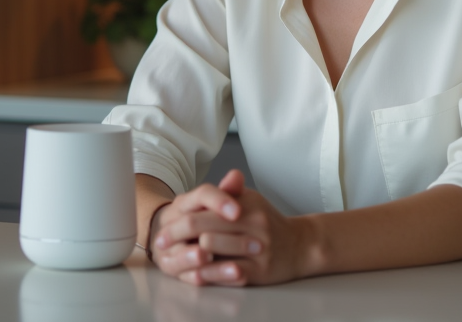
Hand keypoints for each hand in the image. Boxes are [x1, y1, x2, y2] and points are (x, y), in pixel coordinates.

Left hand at [150, 169, 318, 286]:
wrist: (301, 246)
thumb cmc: (269, 223)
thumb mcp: (251, 201)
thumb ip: (229, 193)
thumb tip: (208, 187)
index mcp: (247, 205)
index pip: (206, 207)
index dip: (181, 219)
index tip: (163, 229)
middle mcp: (254, 223)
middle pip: (204, 227)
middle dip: (177, 236)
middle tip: (161, 244)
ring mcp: (257, 248)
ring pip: (212, 248)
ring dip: (189, 254)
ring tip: (175, 257)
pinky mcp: (260, 271)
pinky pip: (226, 271)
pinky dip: (207, 273)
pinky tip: (196, 273)